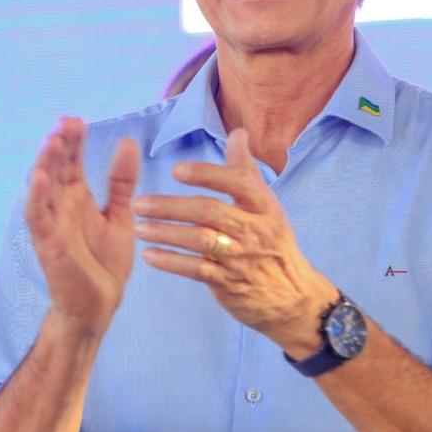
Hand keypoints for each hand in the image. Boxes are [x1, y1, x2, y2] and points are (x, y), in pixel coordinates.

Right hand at [25, 117, 139, 337]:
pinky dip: (37, 196)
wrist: (99, 305)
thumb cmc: (105, 263)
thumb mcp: (119, 216)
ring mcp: (51, 223)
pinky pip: (38, 216)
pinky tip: (42, 177)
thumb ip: (122, 182)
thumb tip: (127, 142)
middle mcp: (60, 206)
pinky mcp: (47, 243)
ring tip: (52, 140)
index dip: (74, 140)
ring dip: (45, 164)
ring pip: (43, 187)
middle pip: (56, 168)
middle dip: (60, 145)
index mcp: (77, 197)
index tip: (78, 119)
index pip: (72, 161)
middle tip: (66, 121)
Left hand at [133, 128, 334, 351]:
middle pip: (210, 212)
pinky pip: (197, 270)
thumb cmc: (271, 243)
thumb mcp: (267, 206)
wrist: (293, 298)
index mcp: (263, 206)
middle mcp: (254, 230)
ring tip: (138, 227)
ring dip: (166, 233)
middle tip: (139, 203)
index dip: (206, 175)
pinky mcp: (230, 284)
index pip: (236, 183)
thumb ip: (246, 170)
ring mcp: (242, 258)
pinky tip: (149, 255)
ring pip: (201, 241)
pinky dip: (172, 262)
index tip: (176, 170)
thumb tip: (238, 133)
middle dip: (172, 206)